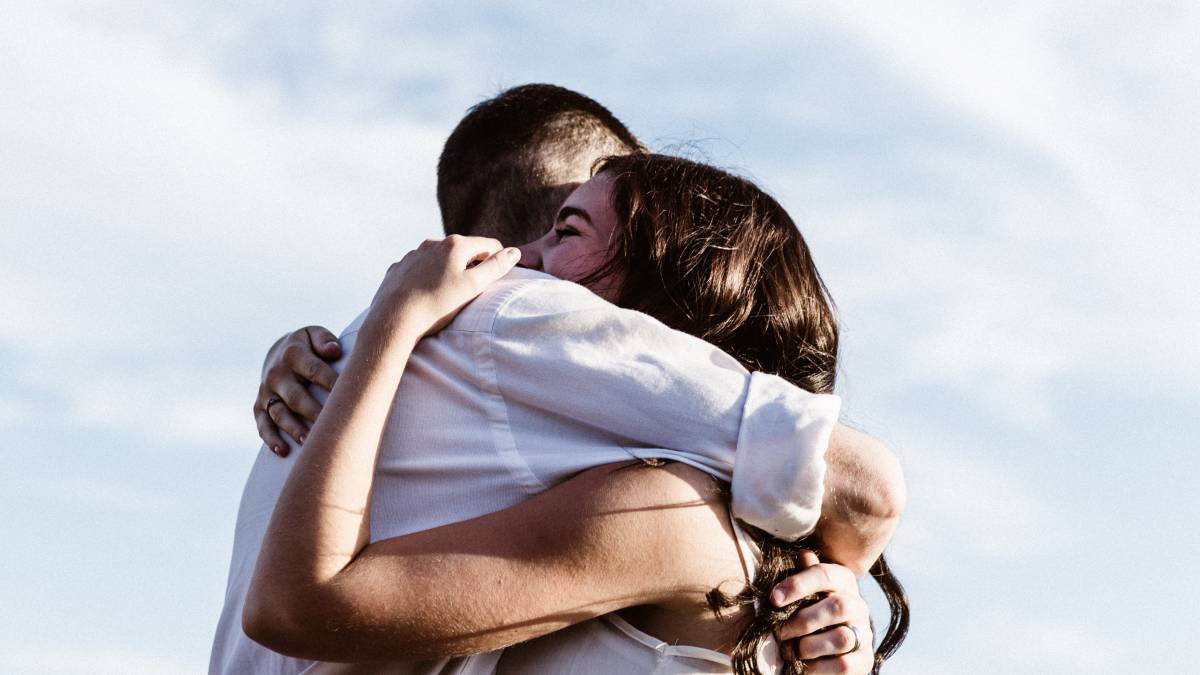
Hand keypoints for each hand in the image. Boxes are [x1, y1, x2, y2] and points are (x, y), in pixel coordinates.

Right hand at [254, 326, 341, 456]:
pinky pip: (263, 425)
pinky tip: (283, 452)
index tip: (349, 397)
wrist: (277, 352)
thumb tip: (334, 351)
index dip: (332, 383)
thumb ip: (324, 340)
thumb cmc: (307, 346)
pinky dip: (271, 439)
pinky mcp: (259, 406)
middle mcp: (276, 374)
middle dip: (313, 412)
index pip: (314, 370)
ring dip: (293, 429)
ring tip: (308, 442)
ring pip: (279, 414)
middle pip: (296, 397)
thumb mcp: (314, 334)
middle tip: (331, 426)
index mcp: (293, 354)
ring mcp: (266, 392)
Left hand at [362, 235, 520, 343]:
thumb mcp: (473, 286)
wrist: (394, 319)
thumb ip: (496, 267)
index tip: (496, 279)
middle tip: (473, 290)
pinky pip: (420, 268)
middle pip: (464, 250)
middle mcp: (432, 243)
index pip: (489, 245)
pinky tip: (426, 295)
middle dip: (472, 265)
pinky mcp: (399, 268)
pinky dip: (427, 277)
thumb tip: (514, 252)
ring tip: (448, 295)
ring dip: (449, 271)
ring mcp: (413, 254)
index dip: (498, 260)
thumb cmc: (437, 304)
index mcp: (455, 245)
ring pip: (440, 259)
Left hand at [772, 551, 873, 673]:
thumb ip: (803, 574)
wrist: (825, 648)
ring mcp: (864, 633)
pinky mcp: (864, 660)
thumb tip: (803, 554)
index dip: (797, 584)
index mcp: (842, 581)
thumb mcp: (803, 591)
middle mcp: (858, 605)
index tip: (773, 599)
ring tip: (791, 651)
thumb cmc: (806, 610)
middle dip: (803, 620)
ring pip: (842, 637)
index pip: (824, 574)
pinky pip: (844, 664)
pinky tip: (802, 666)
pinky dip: (818, 668)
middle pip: (838, 606)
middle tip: (779, 632)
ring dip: (809, 646)